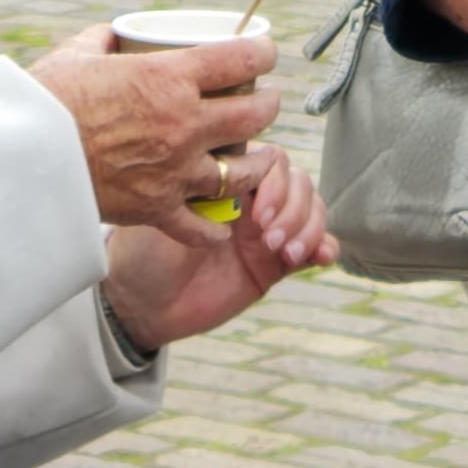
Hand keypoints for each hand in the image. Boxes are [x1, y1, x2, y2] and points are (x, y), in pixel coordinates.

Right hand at [26, 25, 285, 234]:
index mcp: (168, 78)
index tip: (264, 54)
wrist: (21, 159)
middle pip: (255, 115)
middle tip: (264, 104)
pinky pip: (201, 226)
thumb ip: (101, 42)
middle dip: (268, 106)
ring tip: (261, 158)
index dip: (263, 53)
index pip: (241, 60)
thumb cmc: (44, 104)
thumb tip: (113, 37)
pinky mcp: (156, 209)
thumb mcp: (75, 56)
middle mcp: (183, 124)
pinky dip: (214, 228)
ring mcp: (174, 171)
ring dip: (258, 163)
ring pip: (243, 171)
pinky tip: (221, 224)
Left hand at [101, 151, 336, 347]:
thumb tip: (235, 165)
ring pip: (312, 210)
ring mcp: (267, 231)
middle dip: (293, 207)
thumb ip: (200, 186)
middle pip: (299, 184)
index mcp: (227, 182)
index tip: (257, 212)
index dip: (275, 181)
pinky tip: (321, 257)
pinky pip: (315, 247)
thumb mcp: (165, 211)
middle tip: (267, 238)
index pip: (271, 162)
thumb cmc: (144, 254)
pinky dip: (325, 247)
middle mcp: (252, 201)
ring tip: (285, 252)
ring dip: (308, 227)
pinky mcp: (276, 264)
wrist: (142, 305)